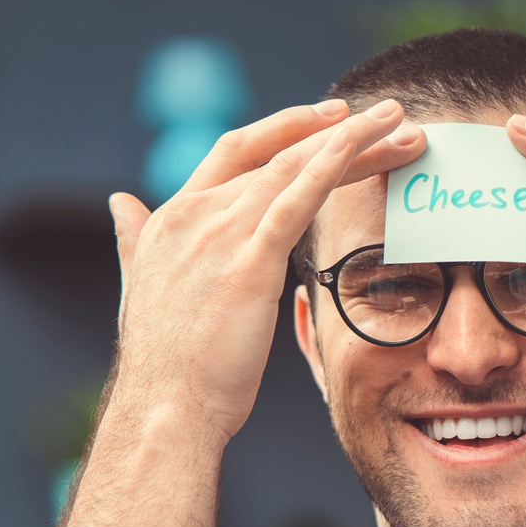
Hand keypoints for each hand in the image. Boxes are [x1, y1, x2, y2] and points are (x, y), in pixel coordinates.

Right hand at [106, 101, 422, 442]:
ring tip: (404, 128)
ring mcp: (219, 233)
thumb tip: (121, 204)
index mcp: (174, 218)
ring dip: (355, 142)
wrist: (164, 410)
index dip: (286, 130)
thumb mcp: (144, 287)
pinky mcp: (247, 262)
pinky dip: (328, 167)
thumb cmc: (163, 366)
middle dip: (339, 131)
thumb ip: (136, 241)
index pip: (237, 152)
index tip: (333, 118)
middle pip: (279, 154)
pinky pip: (294, 199)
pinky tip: (359, 146)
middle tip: (391, 116)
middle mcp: (194, 214)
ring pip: (295, 167)